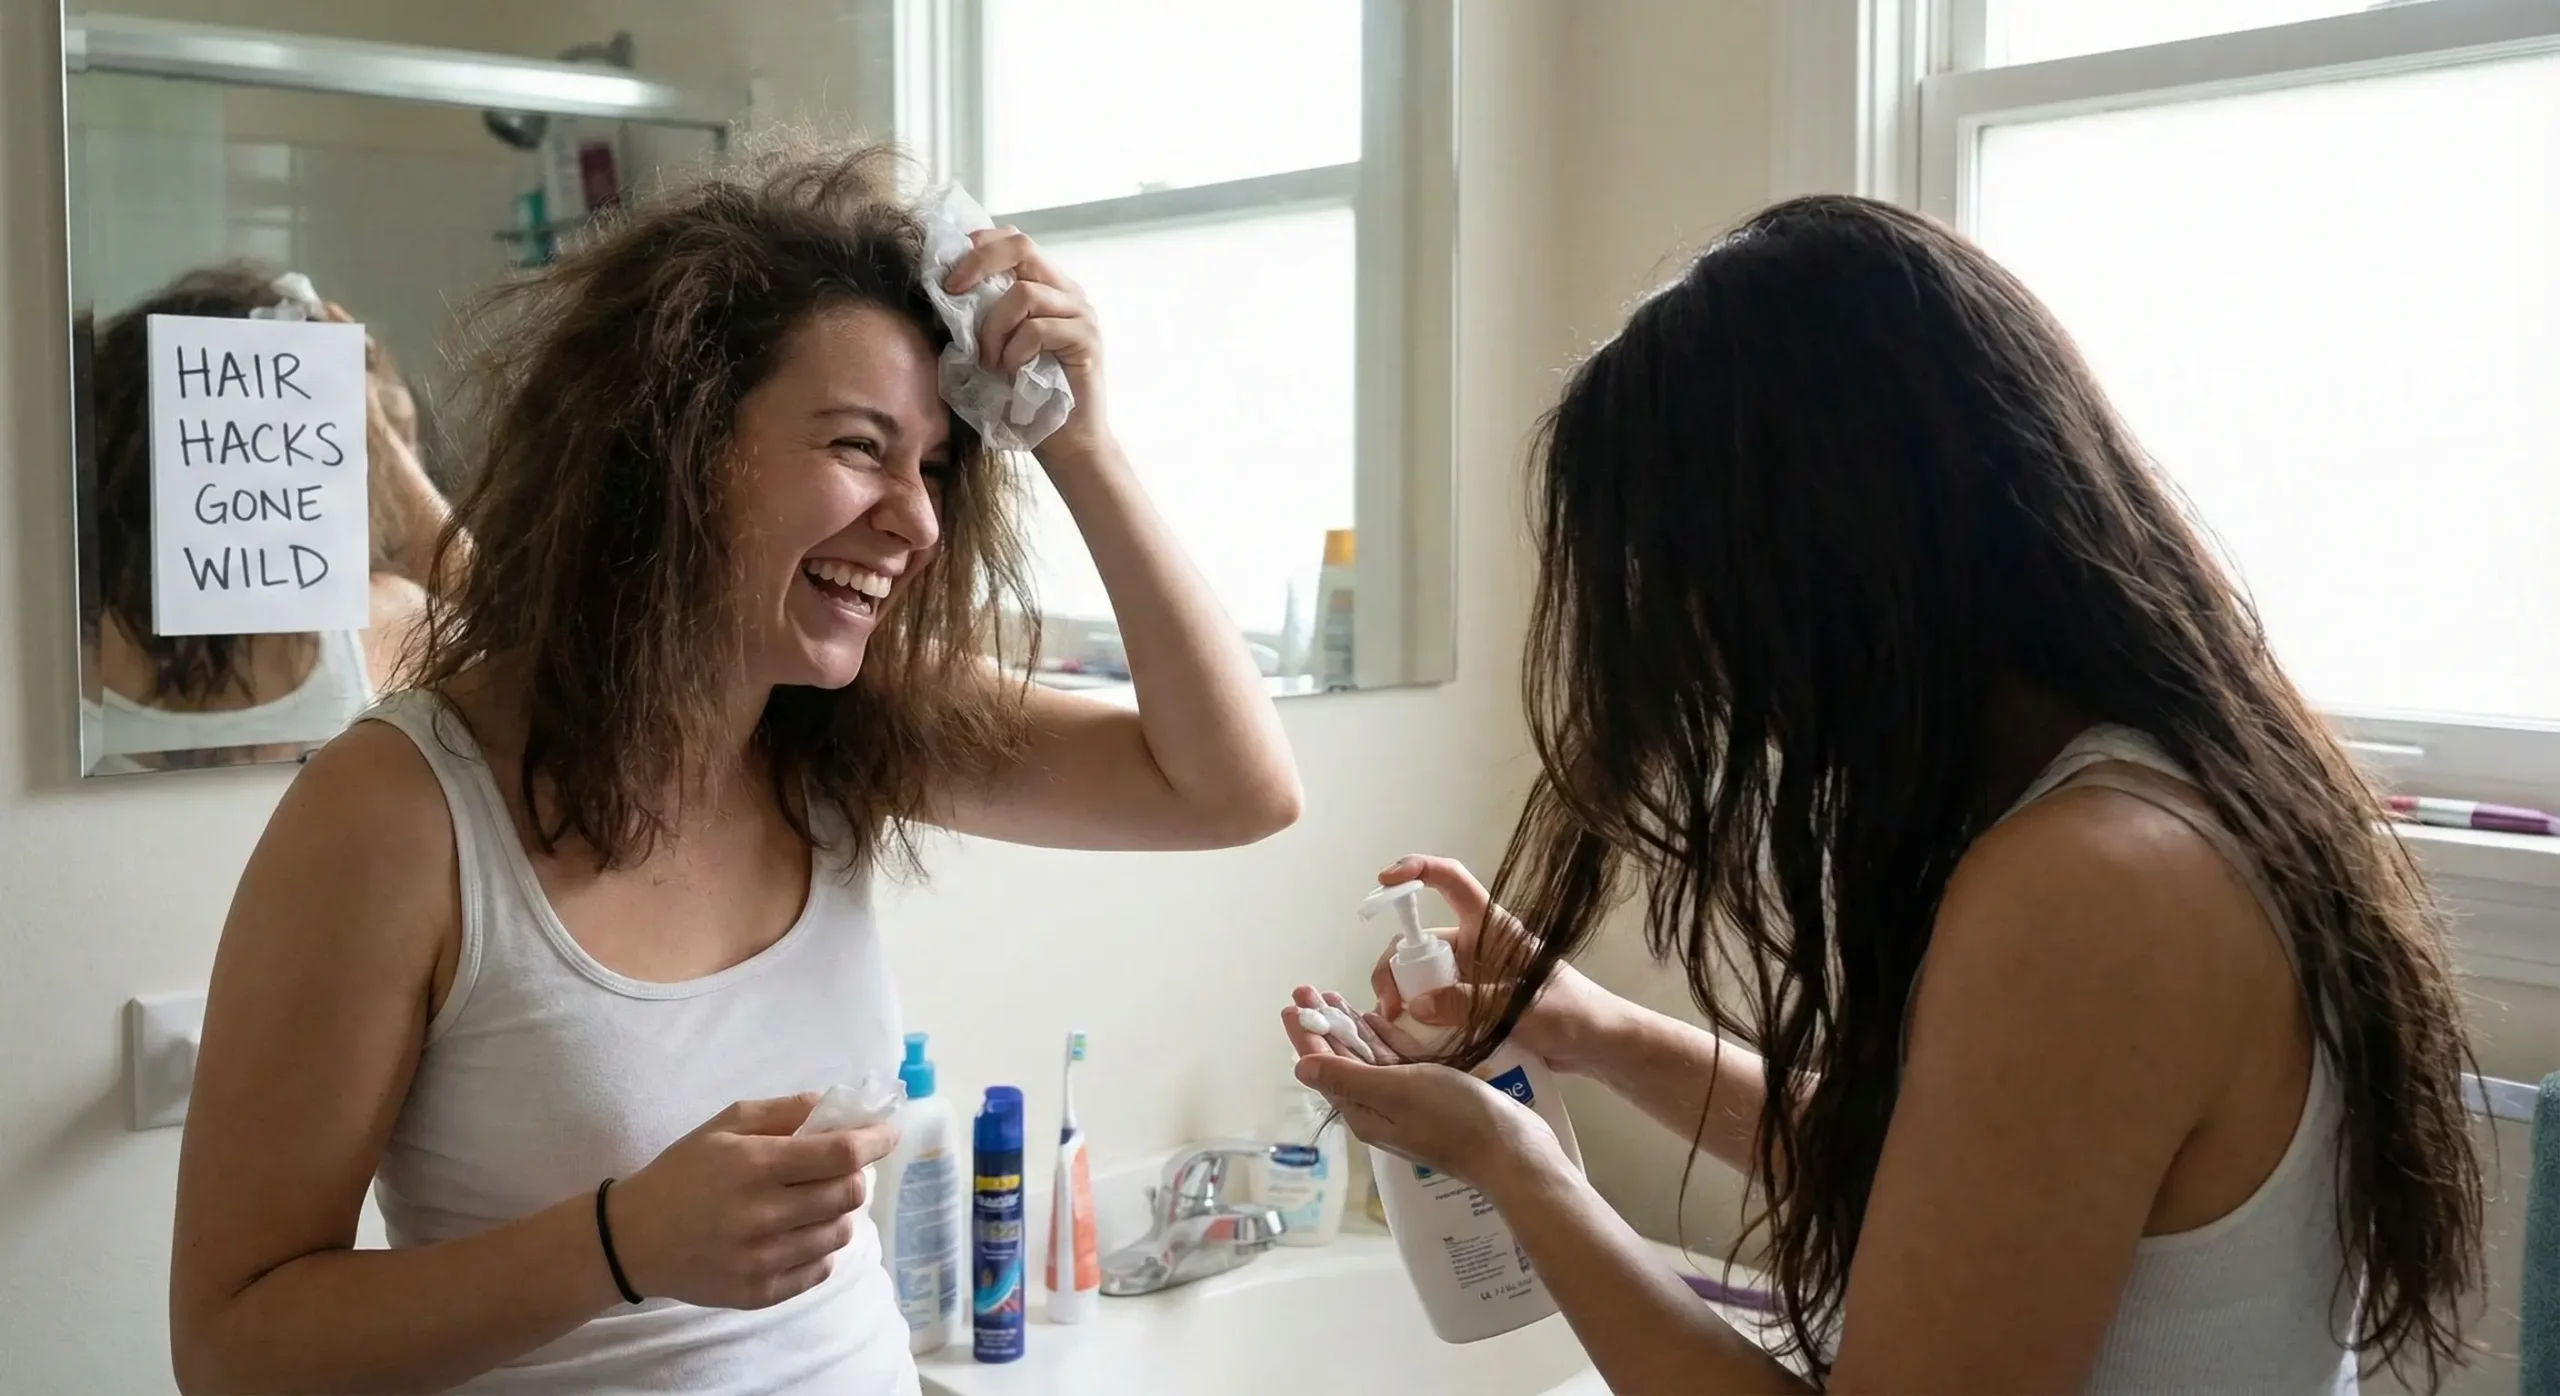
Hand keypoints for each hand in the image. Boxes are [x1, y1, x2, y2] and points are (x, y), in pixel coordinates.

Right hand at [604, 1094, 896, 1309]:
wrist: (633, 1239)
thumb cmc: (683, 1173)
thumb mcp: (725, 1125)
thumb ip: (785, 1111)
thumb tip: (838, 1106)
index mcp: (754, 1166)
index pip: (839, 1155)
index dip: (874, 1142)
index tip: (887, 1134)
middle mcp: (761, 1215)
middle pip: (847, 1195)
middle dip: (854, 1177)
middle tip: (838, 1171)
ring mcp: (762, 1259)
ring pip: (839, 1233)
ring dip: (838, 1213)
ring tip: (814, 1204)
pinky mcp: (760, 1292)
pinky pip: (820, 1270)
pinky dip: (821, 1249)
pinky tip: (799, 1234)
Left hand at [942, 227, 1111, 463]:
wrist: (1066, 444)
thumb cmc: (1024, 399)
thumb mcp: (992, 347)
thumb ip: (977, 316)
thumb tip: (937, 291)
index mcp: (1046, 286)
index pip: (1013, 240)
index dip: (978, 244)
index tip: (948, 273)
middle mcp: (1067, 292)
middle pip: (1021, 246)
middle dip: (977, 264)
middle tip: (951, 291)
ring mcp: (1081, 313)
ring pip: (1024, 293)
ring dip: (993, 328)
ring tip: (988, 361)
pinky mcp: (1087, 339)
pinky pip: (1038, 329)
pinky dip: (1015, 351)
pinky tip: (1010, 372)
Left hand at [1281, 989, 1569, 1195]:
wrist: (1511, 1152)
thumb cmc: (1453, 1118)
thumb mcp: (1395, 1092)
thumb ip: (1348, 1077)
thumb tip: (1300, 1066)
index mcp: (1363, 1111)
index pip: (1323, 1066)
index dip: (1306, 1033)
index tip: (1292, 1001)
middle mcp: (1378, 1108)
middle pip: (1341, 1060)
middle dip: (1323, 1024)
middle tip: (1307, 988)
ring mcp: (1405, 1102)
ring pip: (1367, 1059)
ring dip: (1349, 1028)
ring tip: (1332, 996)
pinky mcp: (1430, 1094)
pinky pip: (1396, 1062)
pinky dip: (1382, 1039)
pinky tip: (1375, 1020)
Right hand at [1369, 855, 1627, 1076]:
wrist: (1597, 1045)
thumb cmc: (1572, 1012)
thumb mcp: (1520, 1008)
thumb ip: (1470, 1004)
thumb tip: (1417, 1005)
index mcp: (1492, 928)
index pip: (1452, 881)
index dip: (1417, 869)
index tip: (1385, 881)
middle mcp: (1476, 946)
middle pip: (1421, 942)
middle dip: (1396, 968)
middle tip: (1389, 1007)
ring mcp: (1471, 977)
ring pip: (1422, 976)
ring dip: (1404, 997)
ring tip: (1395, 1028)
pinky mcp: (1471, 1006)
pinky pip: (1434, 1005)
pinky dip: (1417, 1019)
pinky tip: (1407, 1039)